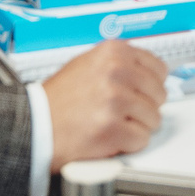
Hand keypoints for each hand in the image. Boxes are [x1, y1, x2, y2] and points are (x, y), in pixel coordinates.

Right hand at [41, 40, 168, 169]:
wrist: (35, 125)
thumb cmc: (58, 99)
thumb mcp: (88, 64)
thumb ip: (119, 63)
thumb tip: (149, 72)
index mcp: (114, 52)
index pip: (159, 68)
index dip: (151, 86)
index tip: (141, 94)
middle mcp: (116, 71)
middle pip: (159, 95)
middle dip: (144, 107)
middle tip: (121, 113)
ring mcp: (115, 100)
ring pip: (154, 118)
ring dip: (136, 126)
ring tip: (111, 124)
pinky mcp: (112, 128)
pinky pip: (142, 139)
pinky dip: (129, 143)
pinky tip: (110, 137)